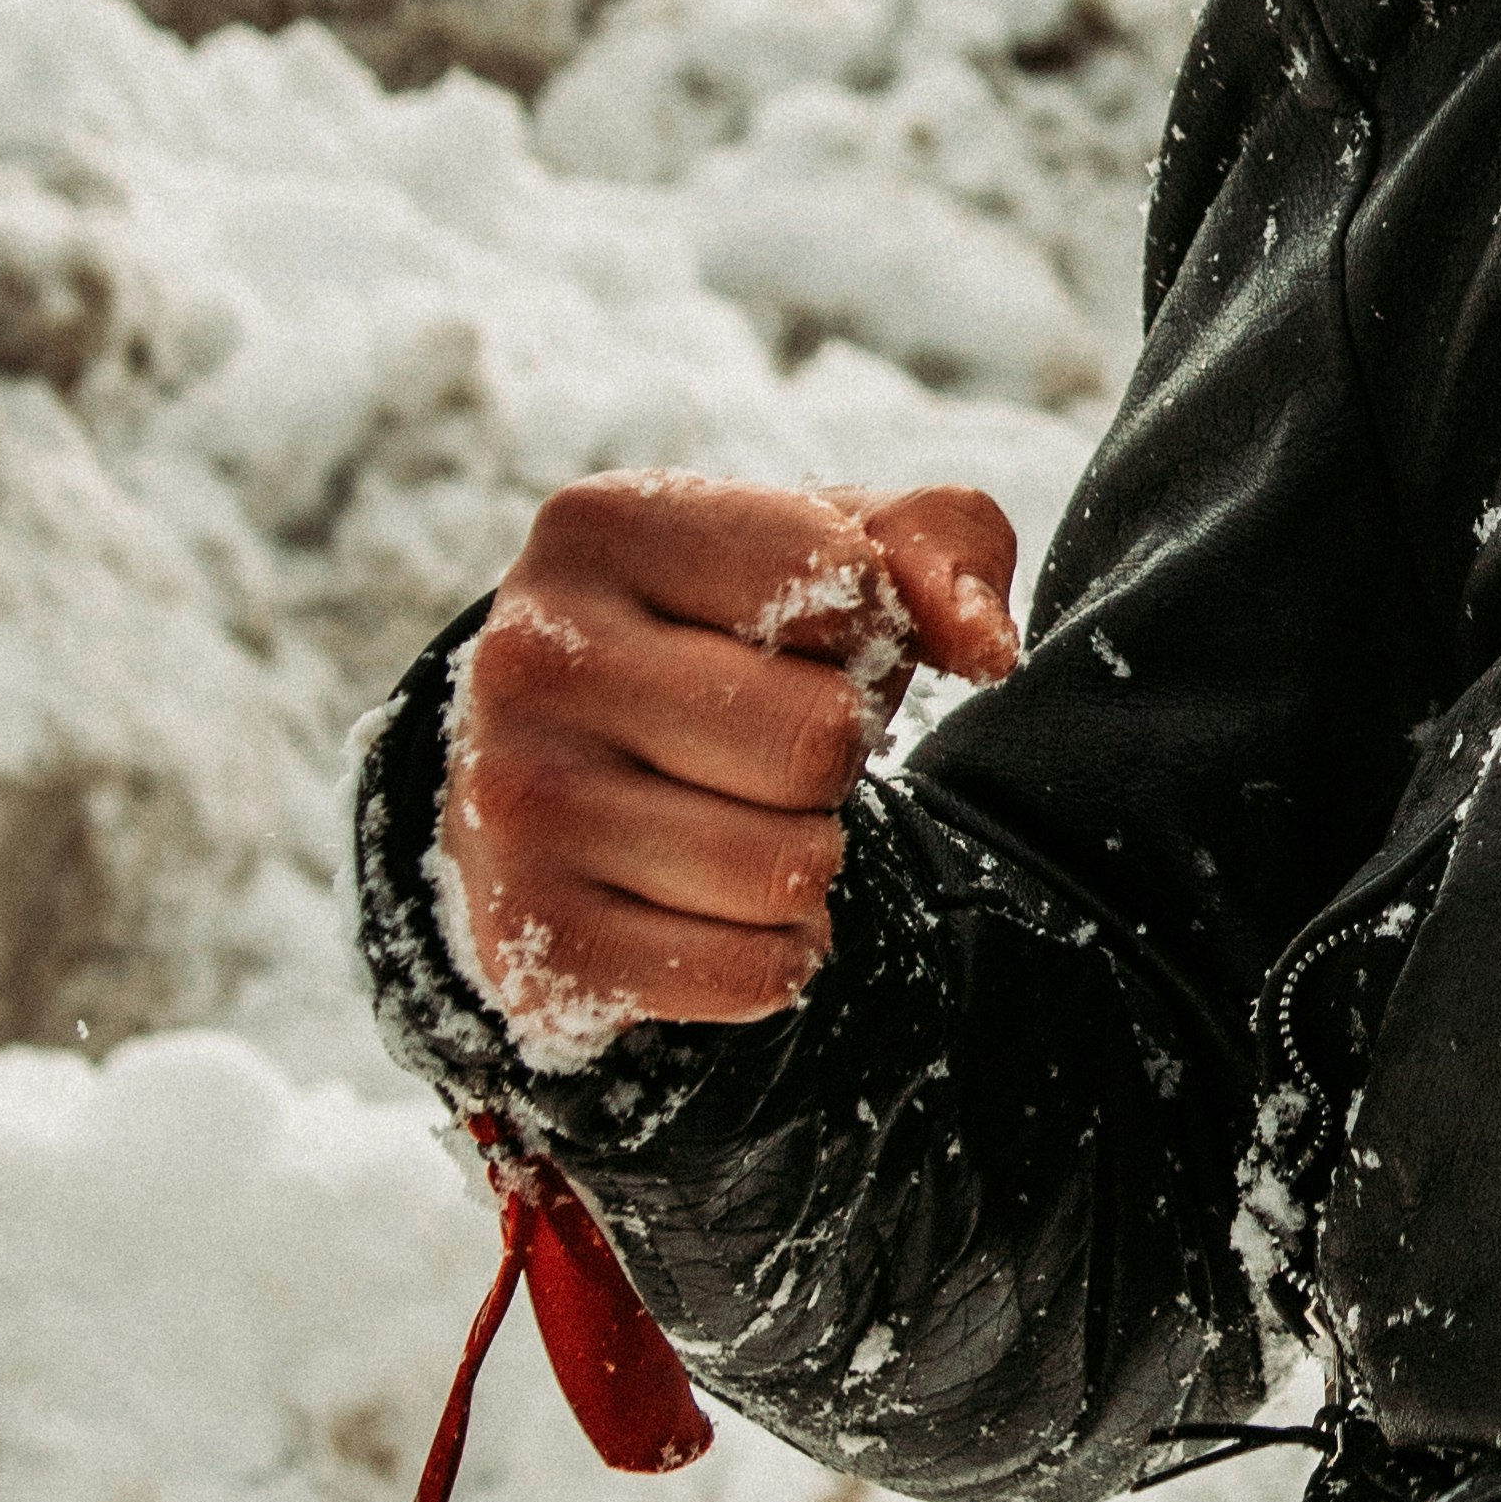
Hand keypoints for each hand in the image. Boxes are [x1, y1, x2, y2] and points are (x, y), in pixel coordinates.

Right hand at [433, 478, 1021, 1042]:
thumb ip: (939, 545)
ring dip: (805, 861)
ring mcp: (515, 806)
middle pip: (818, 740)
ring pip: (790, 870)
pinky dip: (776, 954)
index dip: (861, 627)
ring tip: (734, 823)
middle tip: (764, 749)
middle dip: (832, 757)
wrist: (550, 788)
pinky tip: (711, 910)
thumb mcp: (824, 558)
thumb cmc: (720, 648)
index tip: (797, 639)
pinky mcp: (537, 943)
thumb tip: (985, 647)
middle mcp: (528, 657)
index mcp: (599, 527)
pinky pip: (758, 974)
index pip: (840, 583)